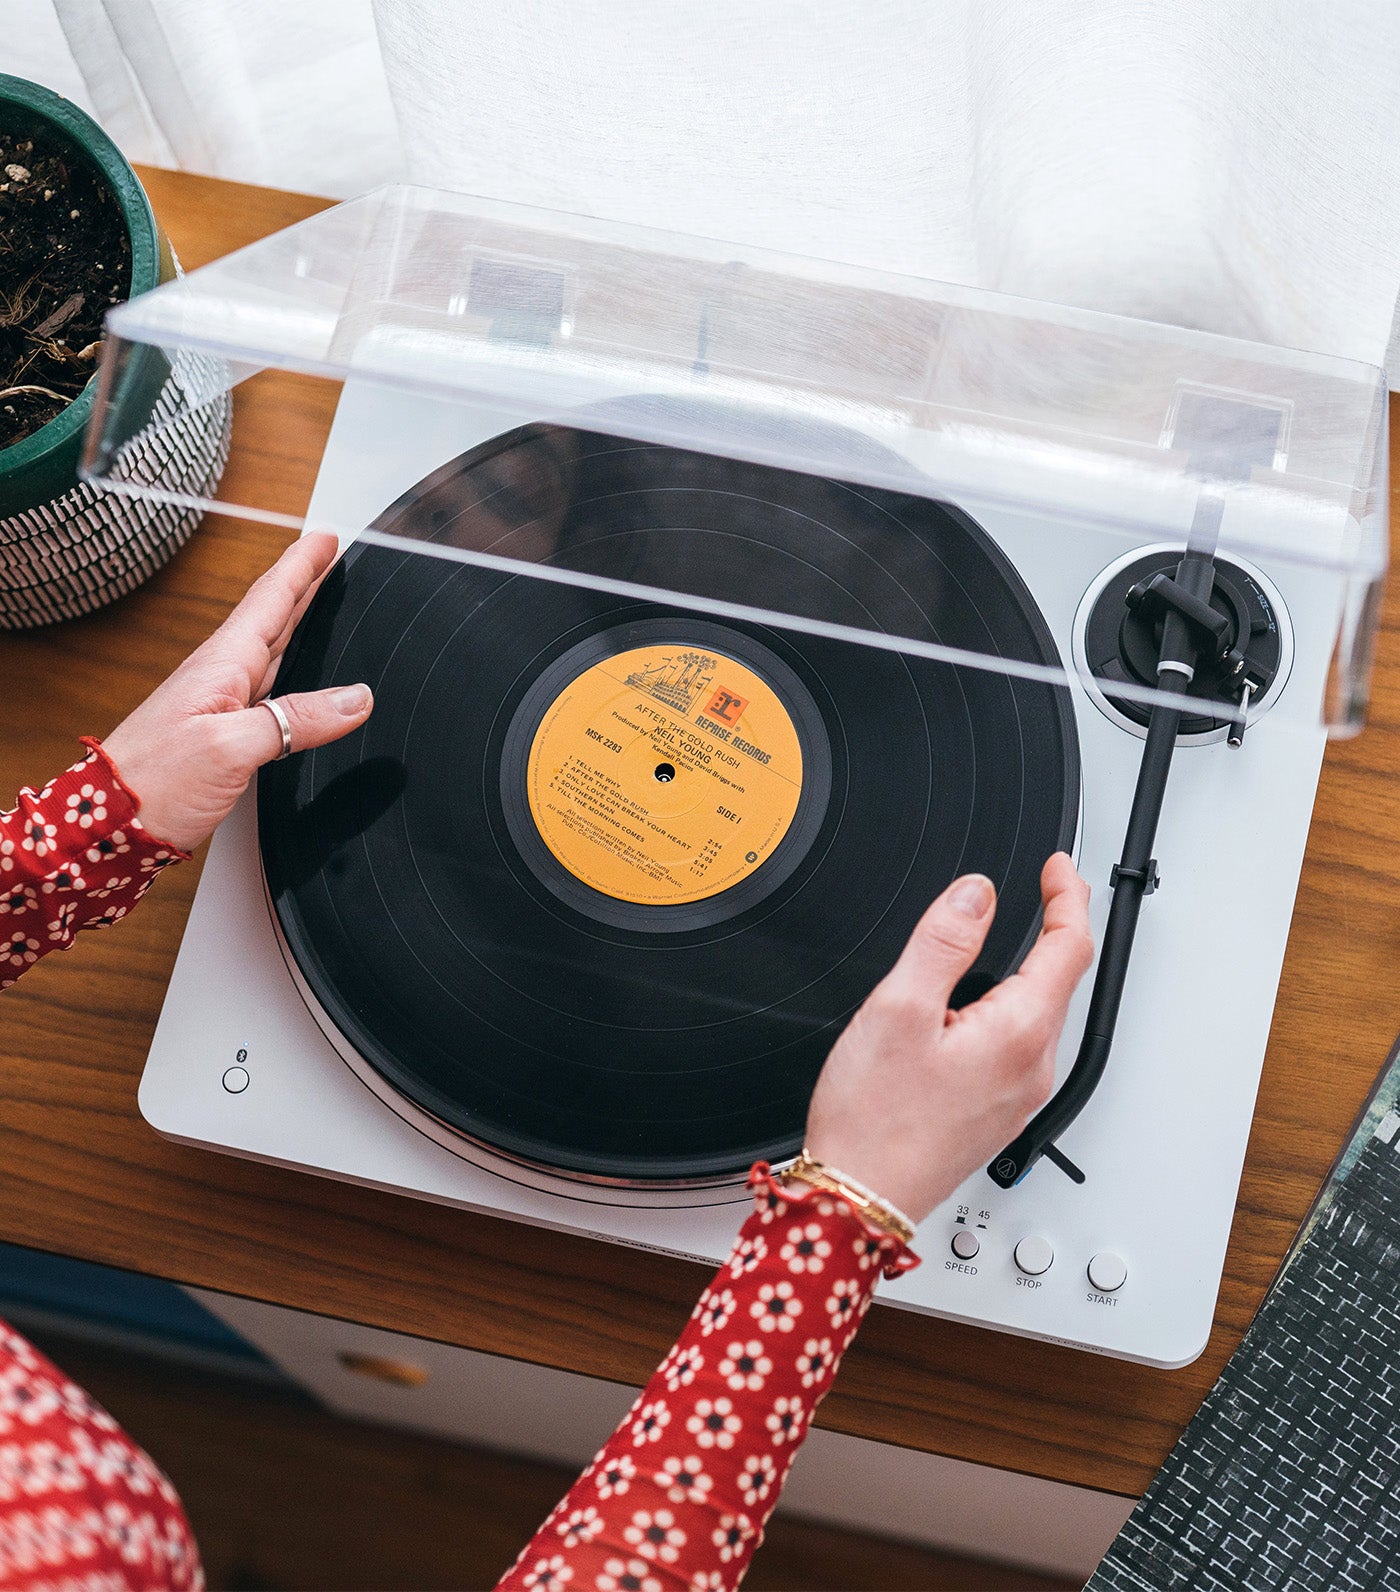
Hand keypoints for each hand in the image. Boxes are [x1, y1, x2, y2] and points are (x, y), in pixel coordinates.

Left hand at [101, 532, 372, 853]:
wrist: (109, 828)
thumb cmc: (152, 784)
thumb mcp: (231, 748)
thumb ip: (296, 720)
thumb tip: (356, 699)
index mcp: (220, 667)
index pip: (270, 602)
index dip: (301, 568)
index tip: (325, 539)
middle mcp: (220, 680)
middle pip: (272, 618)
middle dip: (303, 584)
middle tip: (328, 557)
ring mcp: (219, 707)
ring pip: (269, 650)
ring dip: (295, 621)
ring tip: (319, 599)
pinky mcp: (221, 737)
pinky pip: (267, 689)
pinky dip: (289, 669)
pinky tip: (299, 677)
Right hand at [803, 853, 1092, 1224]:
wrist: (859, 1200)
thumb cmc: (874, 1119)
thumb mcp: (898, 1008)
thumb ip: (944, 942)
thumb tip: (977, 892)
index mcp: (1018, 1034)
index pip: (1070, 947)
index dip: (1067, 896)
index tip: (1055, 867)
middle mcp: (1031, 1068)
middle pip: (1060, 980)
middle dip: (1052, 927)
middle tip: (1037, 887)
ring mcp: (1018, 1094)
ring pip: (1037, 1012)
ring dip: (1026, 968)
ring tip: (989, 941)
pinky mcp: (997, 1111)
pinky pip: (1016, 1044)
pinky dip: (1006, 1006)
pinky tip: (966, 1006)